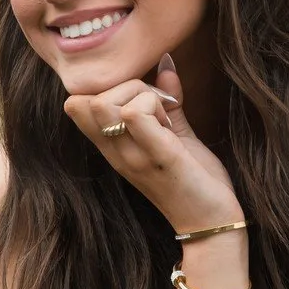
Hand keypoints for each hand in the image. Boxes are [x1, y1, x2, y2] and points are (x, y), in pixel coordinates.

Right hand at [63, 54, 241, 232]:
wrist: (213, 224)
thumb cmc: (194, 180)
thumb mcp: (174, 136)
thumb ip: (167, 101)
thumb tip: (165, 64)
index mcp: (113, 148)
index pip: (76, 104)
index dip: (108, 88)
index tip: (141, 100)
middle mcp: (115, 153)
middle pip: (86, 99)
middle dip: (126, 88)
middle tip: (158, 107)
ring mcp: (134, 157)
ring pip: (105, 103)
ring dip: (139, 96)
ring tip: (164, 117)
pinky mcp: (160, 158)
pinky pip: (137, 116)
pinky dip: (156, 106)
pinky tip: (172, 125)